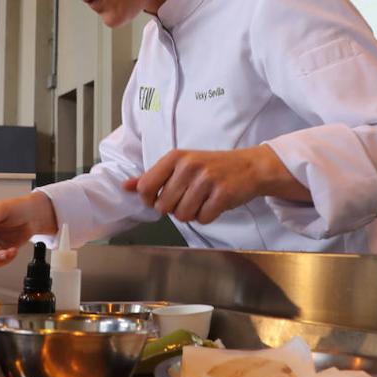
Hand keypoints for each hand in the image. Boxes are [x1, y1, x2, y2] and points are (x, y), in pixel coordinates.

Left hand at [123, 145, 307, 224]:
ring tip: (202, 200)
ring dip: (192, 213)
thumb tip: (126, 186)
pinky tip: (214, 203)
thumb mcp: (180, 165)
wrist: (250, 166)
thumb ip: (152, 176)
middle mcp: (189, 166)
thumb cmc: (212, 167)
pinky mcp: (223, 194)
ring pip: (182, 215)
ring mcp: (207, 179)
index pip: (146, 187)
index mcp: (175, 157)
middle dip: (174, 208)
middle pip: (164, 206)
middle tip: (189, 197)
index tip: (162, 197)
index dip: (151, 199)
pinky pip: (203, 219)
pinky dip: (208, 216)